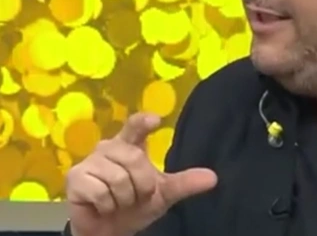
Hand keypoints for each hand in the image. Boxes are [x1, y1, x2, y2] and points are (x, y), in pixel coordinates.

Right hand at [66, 113, 217, 235]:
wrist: (110, 231)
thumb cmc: (135, 205)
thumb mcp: (163, 194)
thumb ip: (185, 183)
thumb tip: (213, 178)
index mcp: (130, 145)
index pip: (136, 126)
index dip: (143, 122)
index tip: (155, 120)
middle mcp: (109, 148)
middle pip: (134, 158)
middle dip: (141, 184)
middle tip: (136, 195)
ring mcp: (91, 162)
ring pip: (118, 177)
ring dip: (124, 197)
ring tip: (118, 201)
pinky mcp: (76, 178)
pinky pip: (100, 190)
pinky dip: (107, 204)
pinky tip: (102, 206)